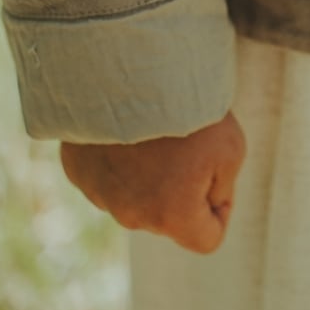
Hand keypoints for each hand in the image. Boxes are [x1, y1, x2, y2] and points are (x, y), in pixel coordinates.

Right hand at [59, 110, 246, 253]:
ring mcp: (100, 195)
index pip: (207, 239)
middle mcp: (132, 216)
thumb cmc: (188, 110)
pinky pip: (108, 175)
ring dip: (150, 172)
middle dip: (182, 187)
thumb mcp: (231, 147)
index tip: (217, 171)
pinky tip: (128, 125)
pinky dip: (121, 156)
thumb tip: (206, 200)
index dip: (221, 206)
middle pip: (170, 215)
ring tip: (156, 128)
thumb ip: (223, 186)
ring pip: (138, 195)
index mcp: (172, 216)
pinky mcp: (79, 171)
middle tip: (185, 139)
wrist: (128, 71)